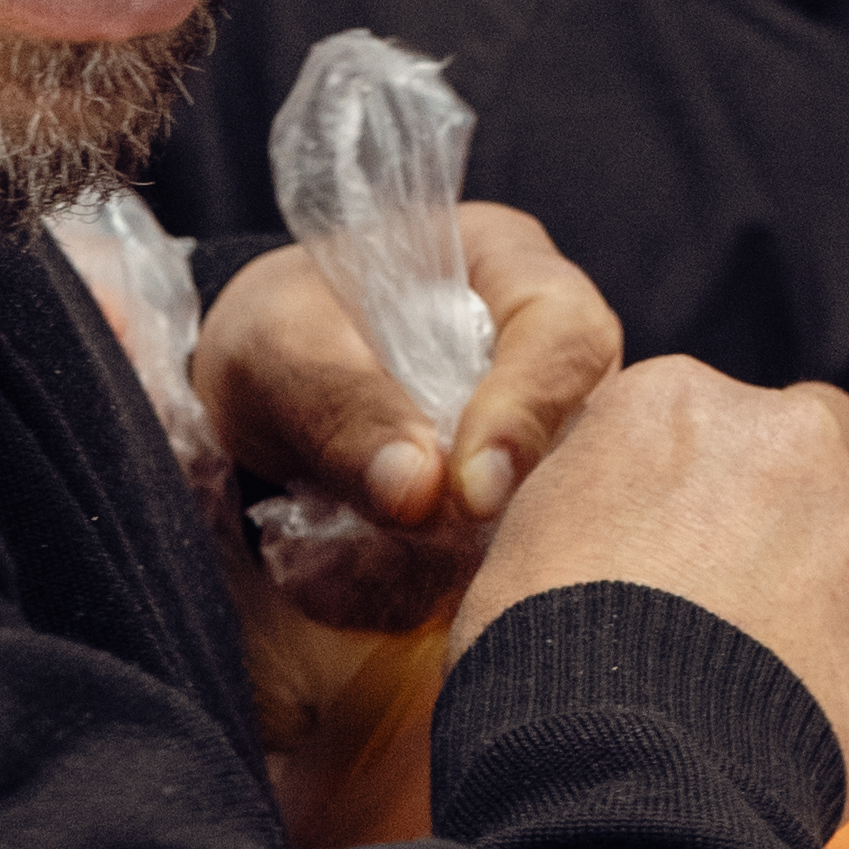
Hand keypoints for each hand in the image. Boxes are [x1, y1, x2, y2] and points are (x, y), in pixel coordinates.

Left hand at [194, 204, 623, 629]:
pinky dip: (442, 579)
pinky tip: (377, 570)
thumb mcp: (281, 348)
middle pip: (587, 435)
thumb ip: (343, 406)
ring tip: (376, 547)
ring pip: (554, 511)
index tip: (467, 493)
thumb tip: (419, 493)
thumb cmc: (280, 333)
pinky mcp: (519, 513)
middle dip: (510, 497)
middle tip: (422, 536)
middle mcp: (552, 356)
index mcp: (511, 269)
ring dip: (472, 548)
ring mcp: (546, 440)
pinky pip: (509, 561)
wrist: (261, 395)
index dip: (529, 412)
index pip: (566, 334)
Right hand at [452, 357, 848, 815]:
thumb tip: (612, 516)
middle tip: (732, 594)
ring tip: (759, 677)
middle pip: (808, 443)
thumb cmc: (545, 659)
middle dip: (783, 502)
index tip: (668, 546)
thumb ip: (592, 492)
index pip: (701, 417)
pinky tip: (793, 718)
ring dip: (824, 586)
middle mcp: (784, 435)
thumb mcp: (521, 537)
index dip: (689, 485)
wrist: (624, 774)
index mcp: (674, 400)